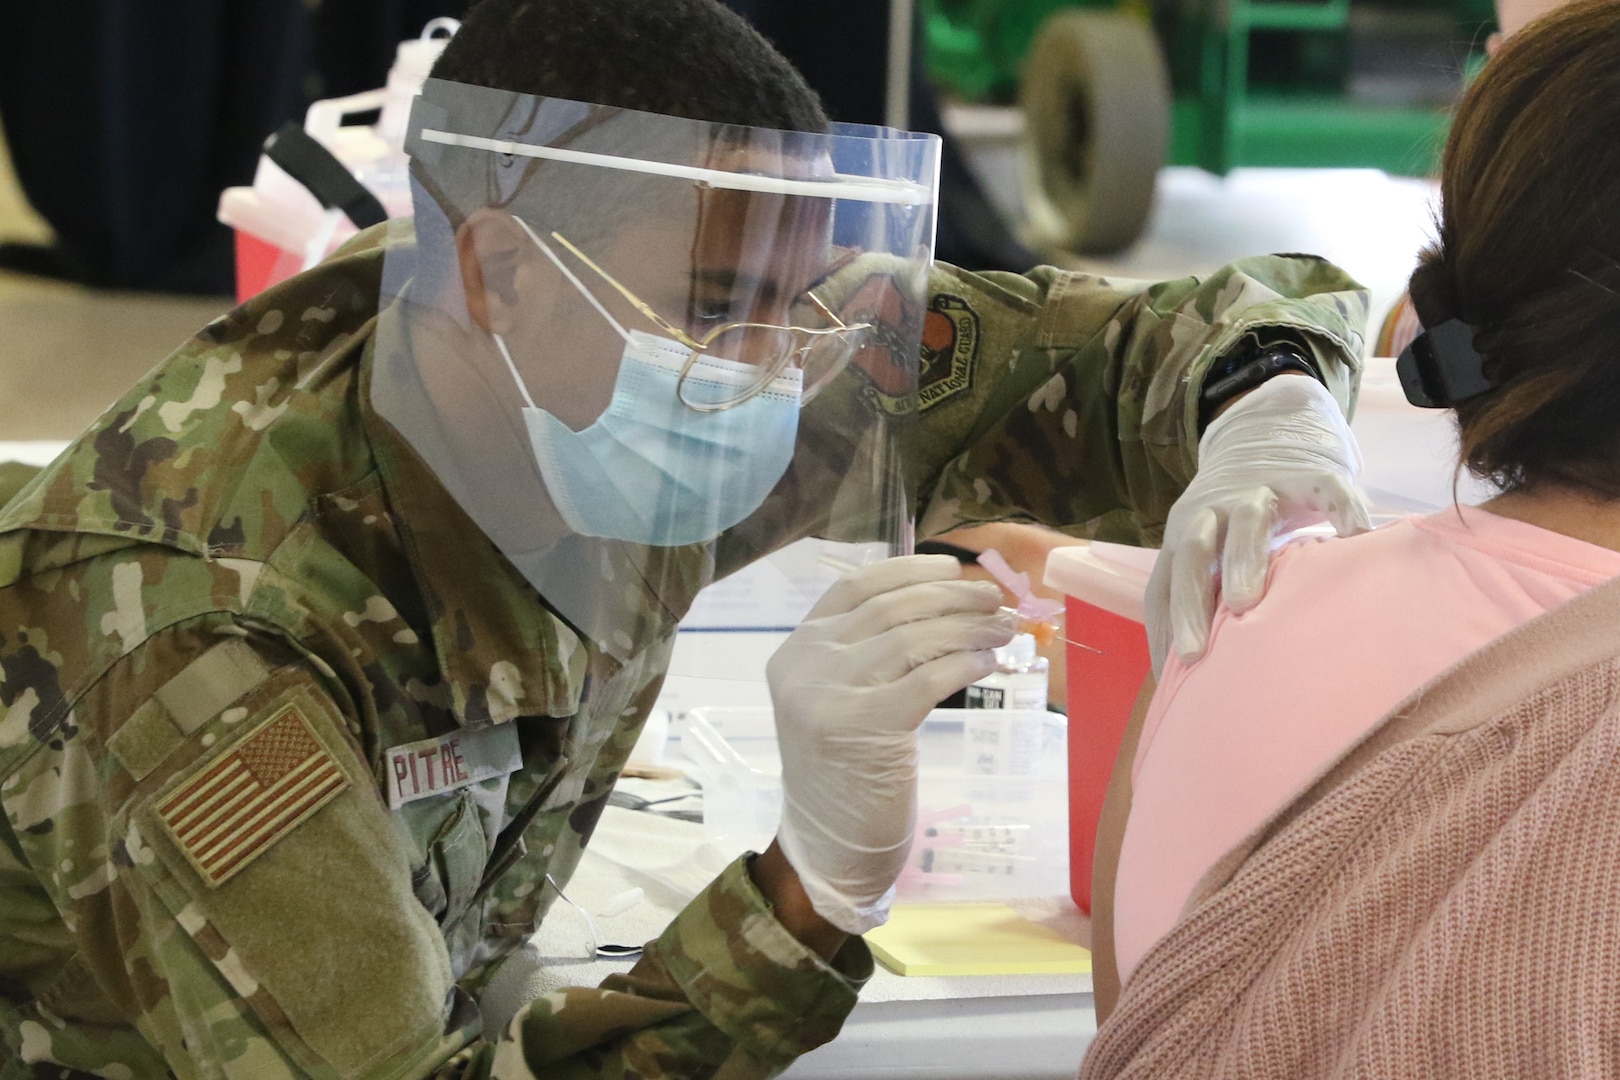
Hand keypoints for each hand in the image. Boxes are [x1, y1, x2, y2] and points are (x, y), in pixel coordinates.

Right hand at [767, 555, 1015, 934]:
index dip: (909, 569)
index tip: (954, 567)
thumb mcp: (841, 698)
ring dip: (968, 628)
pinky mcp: (863, 726)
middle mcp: (806, 663)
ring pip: (912, 638)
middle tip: (996, 601)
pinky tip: (988, 665)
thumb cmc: (846, 771)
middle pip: (891, 607)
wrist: (829, 846)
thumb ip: (869, 652)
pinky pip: (926, 679)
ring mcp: (829, 694)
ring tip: (1003, 632)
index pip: (855, 586)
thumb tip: (945, 602)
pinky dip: (964, 665)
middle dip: (952, 597)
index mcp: (797, 648)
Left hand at [1146, 375, 1368, 672]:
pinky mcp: (1312, 473)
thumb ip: (1205, 600)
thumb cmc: (1238, 521)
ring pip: (1248, 517)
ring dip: (1243, 557)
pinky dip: (1342, 512)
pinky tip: (1355, 542)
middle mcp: (1216, 509)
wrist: (1272, 435)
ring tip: (1248, 603)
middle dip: (1192, 600)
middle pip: (1195, 551)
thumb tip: (1192, 681)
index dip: (1166, 627)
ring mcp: (1264, 487)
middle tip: (1195, 652)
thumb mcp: (1214, 553)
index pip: (1166, 582)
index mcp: (1187, 535)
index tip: (1172, 673)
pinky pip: (1328, 489)